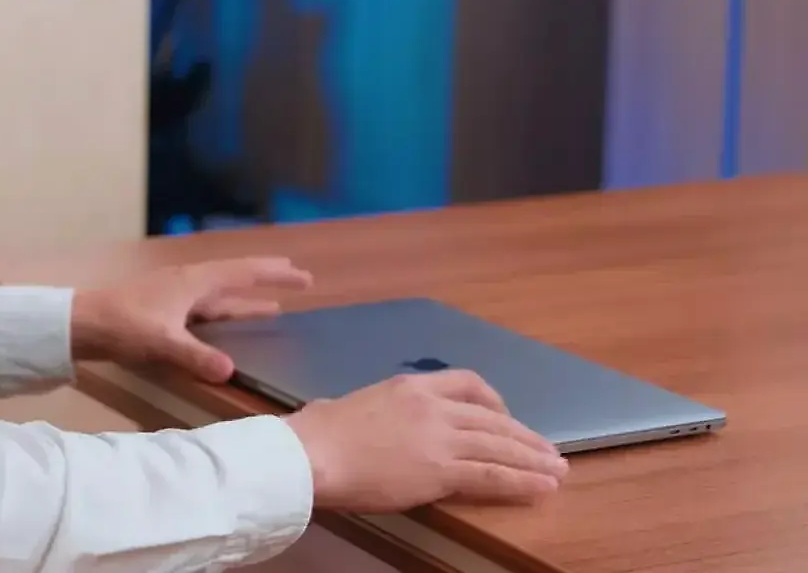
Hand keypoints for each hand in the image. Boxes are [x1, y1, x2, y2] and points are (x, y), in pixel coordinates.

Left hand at [69, 257, 312, 380]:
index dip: (274, 274)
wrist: (80, 322)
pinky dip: (224, 314)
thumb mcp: (161, 342)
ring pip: (221, 297)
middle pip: (236, 279)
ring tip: (274, 308)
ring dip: (247, 301)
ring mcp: (175, 297)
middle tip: (299, 281)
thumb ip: (195, 355)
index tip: (303, 275)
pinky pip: (206, 310)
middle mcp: (188, 284)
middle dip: (267, 281)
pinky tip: (228, 324)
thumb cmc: (121, 325)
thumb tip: (229, 370)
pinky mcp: (165, 311)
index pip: (242, 273)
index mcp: (192, 282)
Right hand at [285, 368, 568, 512]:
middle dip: (525, 436)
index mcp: (410, 387)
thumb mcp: (344, 405)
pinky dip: (523, 481)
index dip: (495, 401)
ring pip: (500, 446)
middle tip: (548, 450)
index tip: (505, 416)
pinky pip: (493, 474)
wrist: (312, 455)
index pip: (467, 382)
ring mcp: (440, 438)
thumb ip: (363, 410)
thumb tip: (342, 413)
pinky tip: (542, 487)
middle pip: (492, 418)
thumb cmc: (317, 432)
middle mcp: (432, 407)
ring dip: (533, 459)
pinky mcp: (442, 470)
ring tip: (558, 470)